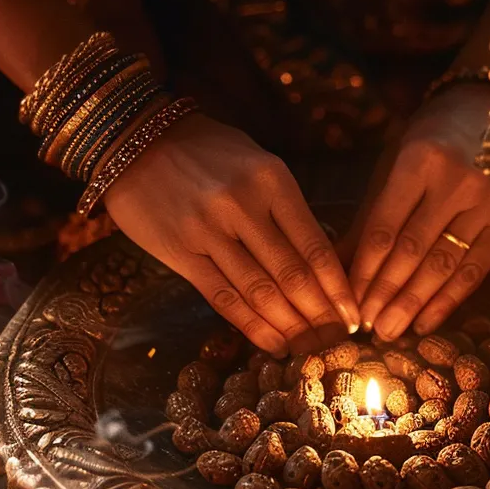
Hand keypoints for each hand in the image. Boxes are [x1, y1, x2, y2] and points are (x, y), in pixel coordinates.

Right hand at [105, 115, 358, 356]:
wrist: (134, 139)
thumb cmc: (206, 150)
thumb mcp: (256, 162)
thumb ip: (285, 206)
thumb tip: (321, 260)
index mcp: (271, 179)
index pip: (315, 246)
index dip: (338, 289)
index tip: (355, 315)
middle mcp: (242, 206)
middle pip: (292, 275)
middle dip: (320, 315)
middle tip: (339, 342)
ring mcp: (209, 232)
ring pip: (260, 293)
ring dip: (291, 327)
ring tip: (312, 349)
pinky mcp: (181, 253)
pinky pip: (223, 298)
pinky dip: (253, 327)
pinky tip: (274, 344)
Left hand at [349, 85, 489, 340]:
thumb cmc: (434, 138)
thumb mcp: (396, 163)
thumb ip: (370, 215)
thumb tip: (335, 267)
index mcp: (420, 160)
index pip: (385, 227)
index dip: (364, 270)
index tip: (347, 302)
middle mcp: (458, 180)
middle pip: (414, 251)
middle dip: (385, 294)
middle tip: (365, 327)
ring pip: (444, 265)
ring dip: (413, 304)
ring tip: (390, 330)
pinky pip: (475, 270)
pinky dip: (448, 301)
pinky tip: (425, 323)